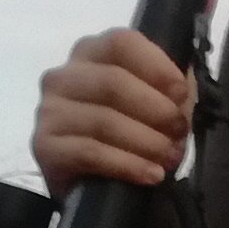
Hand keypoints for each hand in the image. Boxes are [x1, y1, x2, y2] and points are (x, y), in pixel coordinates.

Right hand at [34, 27, 193, 188]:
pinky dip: (128, 164)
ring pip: (104, 120)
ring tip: (169, 157)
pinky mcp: (45, 146)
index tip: (181, 93)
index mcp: (91, 53)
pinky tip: (151, 174)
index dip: (155, 66)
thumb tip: (183, 88)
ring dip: (146, 141)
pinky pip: (91, 152)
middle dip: (155, 109)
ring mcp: (49, 111)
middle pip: (113, 82)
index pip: (121, 43)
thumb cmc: (128, 134)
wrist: (93, 184)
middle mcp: (63, 76)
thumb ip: (170, 87)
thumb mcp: (155, 102)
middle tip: (179, 132)